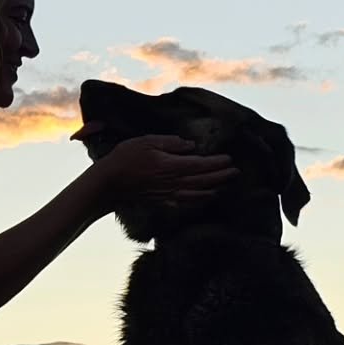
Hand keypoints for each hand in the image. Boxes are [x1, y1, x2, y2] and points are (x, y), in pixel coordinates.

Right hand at [94, 135, 236, 209]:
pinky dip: (199, 200)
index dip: (217, 163)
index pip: (201, 165)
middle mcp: (173, 182)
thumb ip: (170, 143)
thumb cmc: (125, 158)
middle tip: (236, 171)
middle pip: (203, 180)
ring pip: (197, 193)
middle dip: (221, 176)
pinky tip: (205, 198)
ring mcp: (168, 195)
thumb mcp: (146, 141)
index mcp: (172, 166)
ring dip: (213, 188)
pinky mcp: (161, 202)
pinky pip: (186, 203)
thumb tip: (190, 146)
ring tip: (225, 184)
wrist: (108, 184)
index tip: (229, 159)